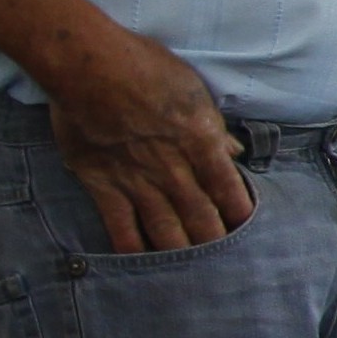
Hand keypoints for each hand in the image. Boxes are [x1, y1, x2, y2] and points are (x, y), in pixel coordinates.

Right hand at [44, 26, 252, 250]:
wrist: (86, 64)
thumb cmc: (143, 66)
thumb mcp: (192, 89)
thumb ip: (213, 127)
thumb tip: (234, 152)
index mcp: (202, 143)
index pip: (230, 190)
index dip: (241, 215)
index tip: (250, 231)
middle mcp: (173, 168)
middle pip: (202, 217)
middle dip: (216, 242)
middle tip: (228, 264)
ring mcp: (138, 180)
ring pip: (167, 228)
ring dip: (182, 252)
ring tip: (194, 272)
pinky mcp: (103, 183)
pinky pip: (120, 225)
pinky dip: (132, 248)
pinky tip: (141, 264)